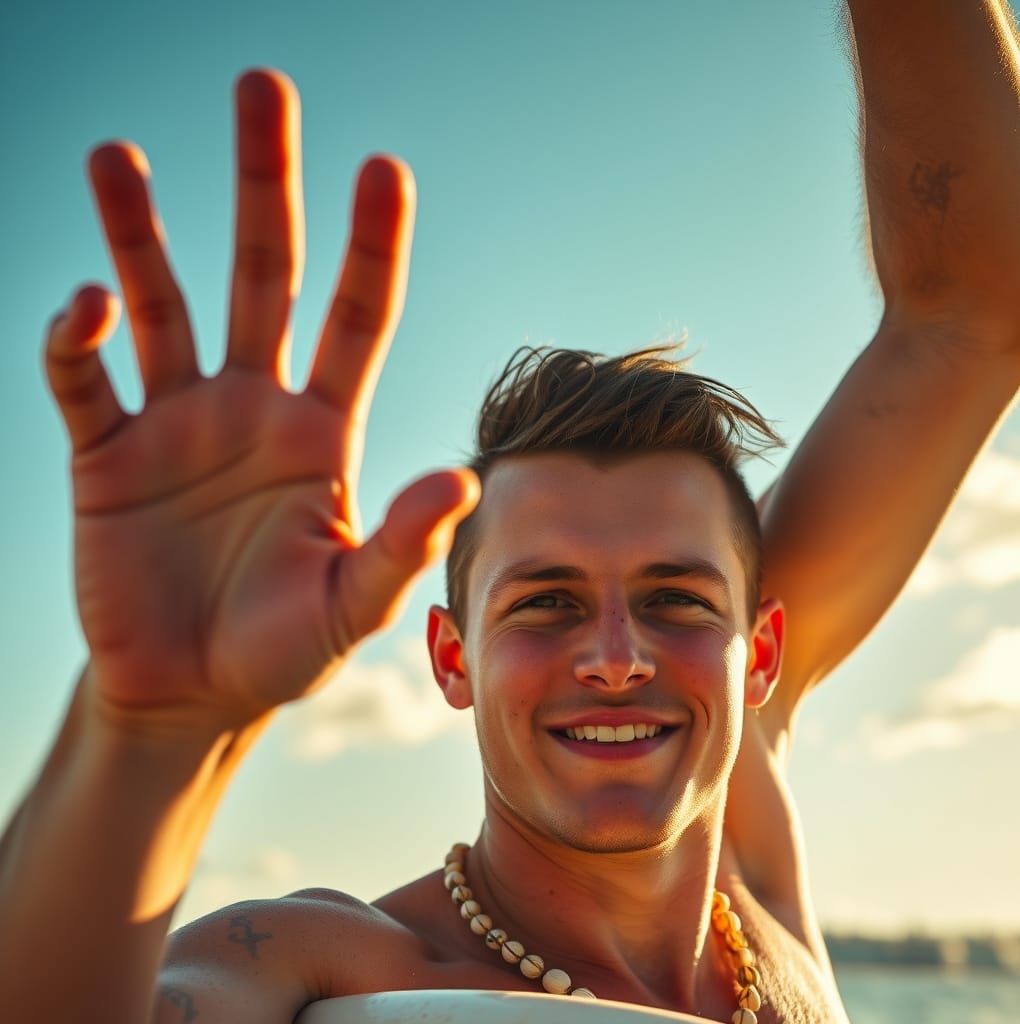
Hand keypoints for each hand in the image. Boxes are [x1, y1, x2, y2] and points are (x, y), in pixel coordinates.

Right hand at [44, 70, 478, 729]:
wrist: (190, 692)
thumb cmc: (280, 651)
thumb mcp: (349, 605)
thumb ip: (399, 545)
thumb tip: (464, 478)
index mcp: (322, 433)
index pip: (358, 319)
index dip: (372, 245)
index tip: (384, 167)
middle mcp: (254, 408)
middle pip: (267, 276)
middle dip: (266, 186)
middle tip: (262, 87)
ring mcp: (178, 424)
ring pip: (164, 305)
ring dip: (141, 232)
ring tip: (117, 156)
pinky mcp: (107, 456)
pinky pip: (86, 381)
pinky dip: (80, 341)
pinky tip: (88, 305)